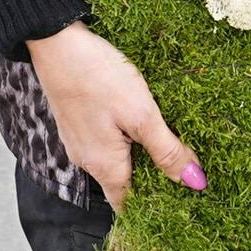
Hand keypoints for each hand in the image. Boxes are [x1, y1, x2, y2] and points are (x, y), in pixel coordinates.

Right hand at [26, 25, 201, 203]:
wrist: (56, 42)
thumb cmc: (99, 77)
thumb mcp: (142, 114)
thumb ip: (167, 150)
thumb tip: (194, 182)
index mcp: (105, 167)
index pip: (130, 206)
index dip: (156, 208)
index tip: (183, 203)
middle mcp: (88, 161)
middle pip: (123, 185)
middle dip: (152, 181)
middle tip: (185, 171)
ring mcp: (79, 142)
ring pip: (115, 162)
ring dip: (140, 158)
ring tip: (170, 146)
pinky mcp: (77, 122)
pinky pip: (105, 143)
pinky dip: (126, 141)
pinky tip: (140, 124)